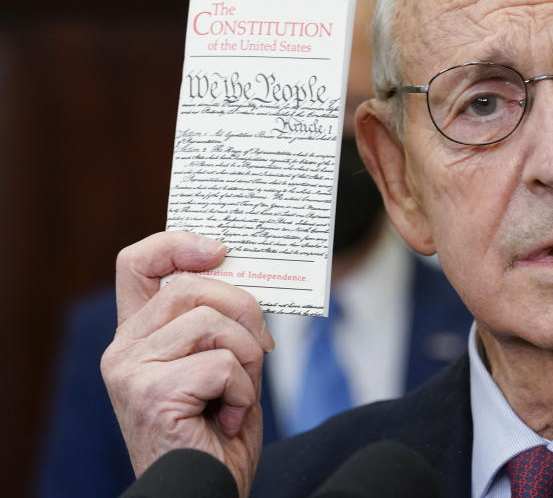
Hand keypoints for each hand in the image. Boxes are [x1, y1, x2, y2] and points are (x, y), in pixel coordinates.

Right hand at [101, 231, 273, 496]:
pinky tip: (231, 419)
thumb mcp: (220, 363)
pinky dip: (244, 392)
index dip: (176, 243)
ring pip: (212, 322)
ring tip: (240, 395)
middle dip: (246, 310)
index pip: (136, 263)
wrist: (207, 492)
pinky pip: (222, 364)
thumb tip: (245, 273)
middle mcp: (123, 349)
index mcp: (137, 336)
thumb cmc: (217, 433)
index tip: (219, 249)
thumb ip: (217, 321)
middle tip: (264, 348)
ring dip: (249, 358)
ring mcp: (131, 371)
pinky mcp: (151, 394)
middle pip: (193, 287)